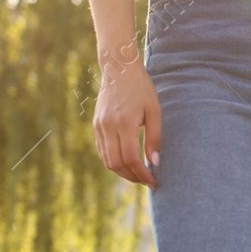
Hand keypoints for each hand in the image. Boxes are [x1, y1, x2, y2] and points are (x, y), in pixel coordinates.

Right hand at [93, 44, 160, 188]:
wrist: (119, 69)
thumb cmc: (141, 89)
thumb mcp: (154, 111)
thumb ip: (154, 138)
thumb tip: (154, 163)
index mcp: (124, 122)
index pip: (131, 158)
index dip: (142, 174)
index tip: (154, 182)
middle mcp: (108, 126)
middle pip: (117, 163)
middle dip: (132, 177)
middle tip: (147, 181)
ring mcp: (99, 126)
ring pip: (107, 160)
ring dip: (122, 172)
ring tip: (138, 175)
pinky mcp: (96, 125)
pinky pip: (102, 150)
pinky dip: (113, 161)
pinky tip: (127, 163)